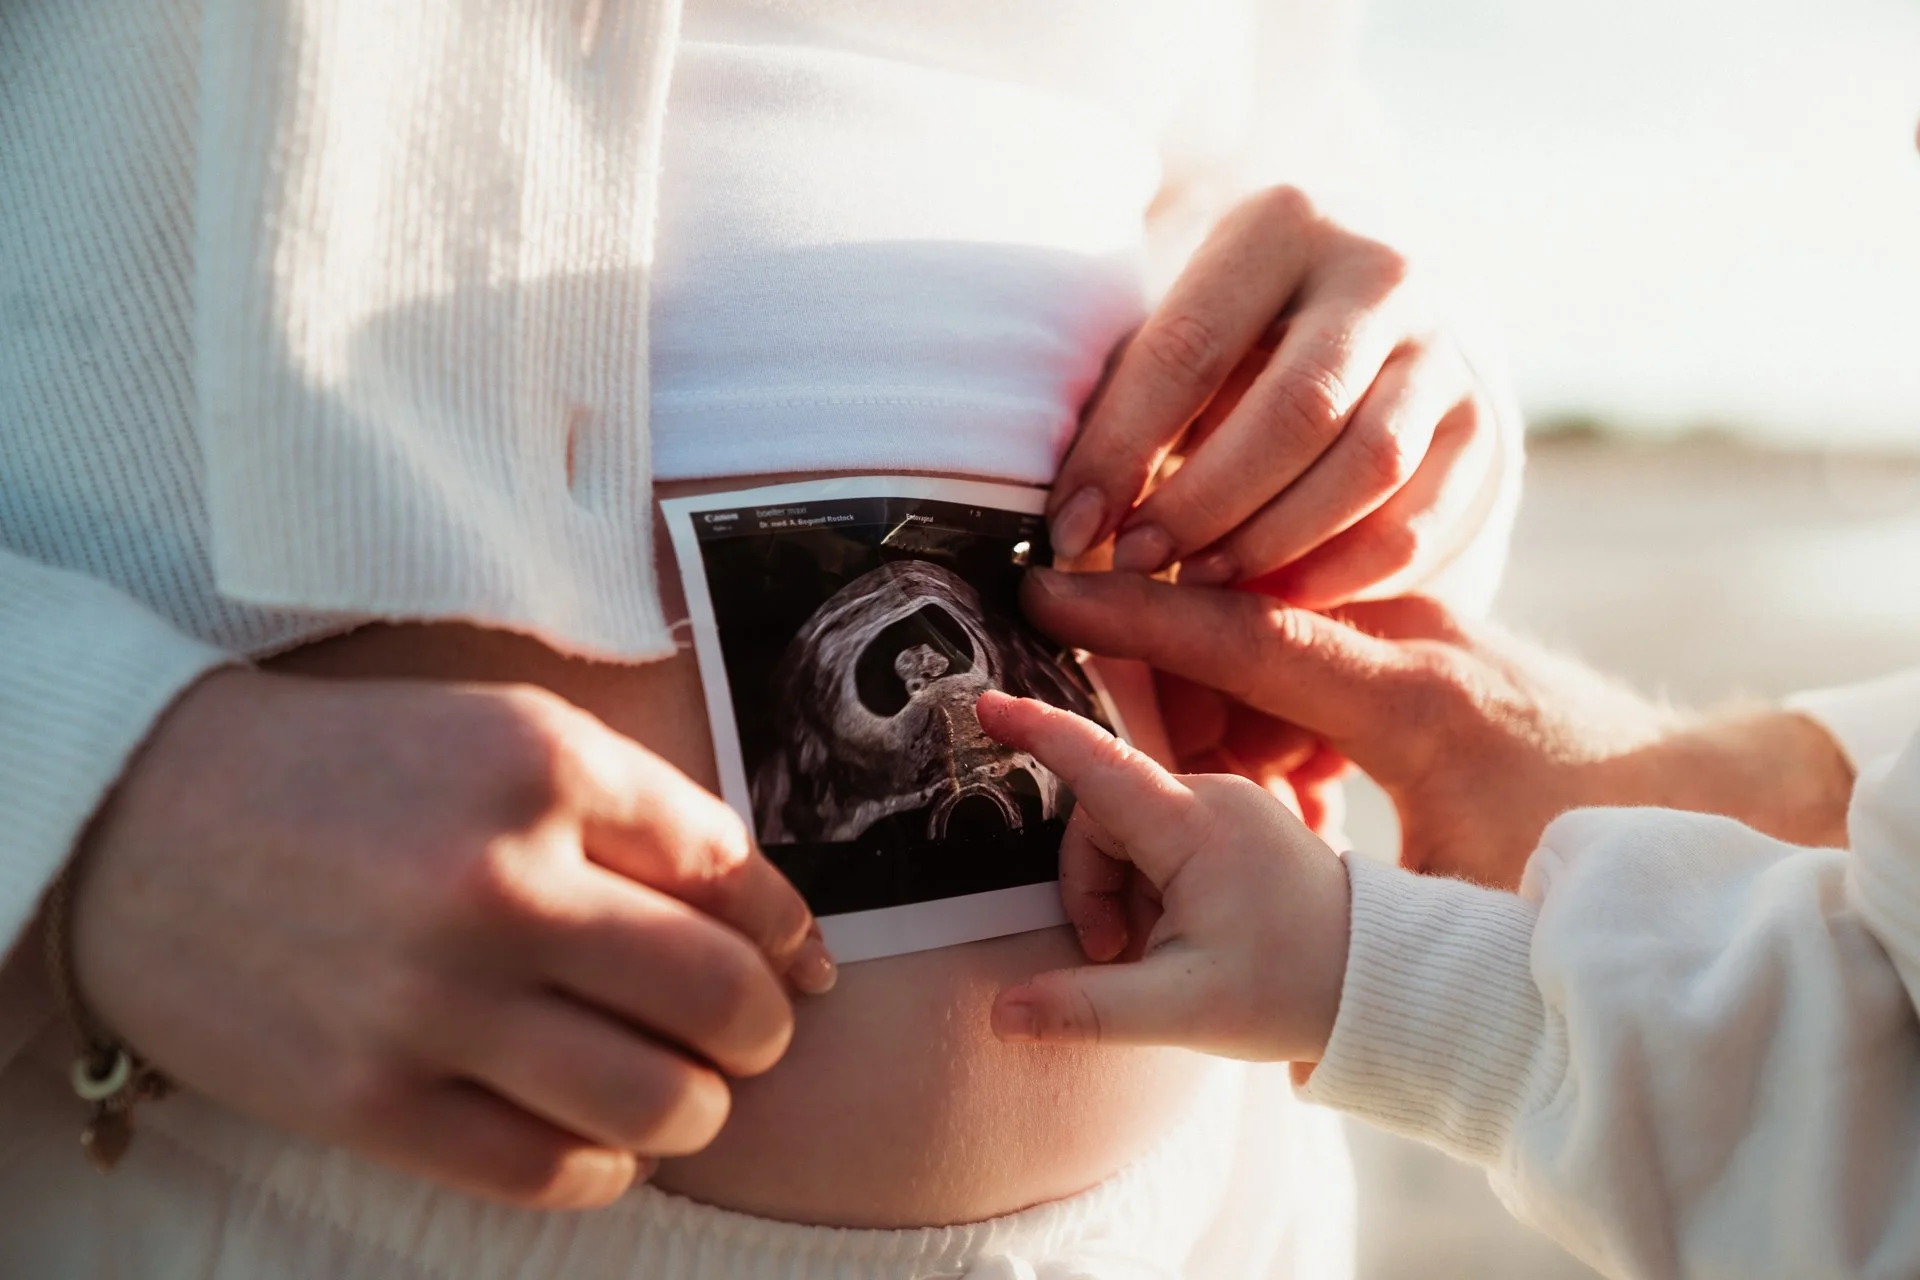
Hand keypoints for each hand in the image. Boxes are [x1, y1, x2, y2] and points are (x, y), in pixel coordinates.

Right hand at [65, 668, 834, 1208]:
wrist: (142, 821)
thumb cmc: (353, 772)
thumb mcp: (507, 735)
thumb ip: (647, 815)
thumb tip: (781, 933)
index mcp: (543, 769)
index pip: (735, 876)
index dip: (787, 934)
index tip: (796, 966)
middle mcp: (498, 885)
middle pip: (718, 999)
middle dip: (763, 1030)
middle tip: (751, 1034)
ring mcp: (430, 1005)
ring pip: (656, 1104)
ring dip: (700, 1109)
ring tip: (684, 1090)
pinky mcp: (368, 1101)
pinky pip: (549, 1173)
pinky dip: (606, 1167)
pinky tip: (599, 1137)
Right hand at [974, 690, 1348, 1062]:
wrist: (1383, 982)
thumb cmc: (1297, 991)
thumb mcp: (1183, 1011)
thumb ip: (1085, 1008)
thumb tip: (1002, 1013)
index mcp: (1198, 827)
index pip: (1097, 766)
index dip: (1036, 733)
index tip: (985, 704)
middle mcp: (1214, 796)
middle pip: (1100, 818)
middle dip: (1090, 887)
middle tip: (1119, 955)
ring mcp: (1228, 802)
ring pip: (1125, 829)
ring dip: (1120, 890)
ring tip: (1161, 951)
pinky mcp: (1236, 818)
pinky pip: (1159, 834)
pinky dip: (1149, 884)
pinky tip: (1182, 932)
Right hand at [1023, 570, 1855, 887]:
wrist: (1705, 794)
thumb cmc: (1588, 860)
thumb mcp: (1462, 914)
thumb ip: (1346, 923)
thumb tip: (1254, 1005)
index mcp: (1410, 699)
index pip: (1241, 633)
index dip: (1134, 615)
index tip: (1046, 589)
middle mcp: (1412, 637)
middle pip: (1243, 619)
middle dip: (1161, 658)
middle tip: (1107, 700)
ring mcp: (1422, 627)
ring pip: (1274, 631)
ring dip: (1220, 688)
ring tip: (1205, 755)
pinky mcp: (1428, 640)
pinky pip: (1315, 645)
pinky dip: (1272, 695)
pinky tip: (1278, 765)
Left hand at [1047, 185, 1505, 607]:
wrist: (1371, 318)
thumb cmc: (1234, 337)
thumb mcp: (1181, 333)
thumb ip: (1133, 406)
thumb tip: (1074, 519)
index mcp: (1283, 225)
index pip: (1191, 347)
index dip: (1123, 449)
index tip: (1071, 528)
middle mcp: (1382, 273)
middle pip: (1294, 409)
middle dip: (1203, 502)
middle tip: (1138, 563)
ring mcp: (1445, 348)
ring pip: (1368, 465)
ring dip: (1274, 541)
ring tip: (1199, 588)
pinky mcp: (1481, 425)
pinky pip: (1419, 519)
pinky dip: (1344, 572)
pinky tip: (1276, 601)